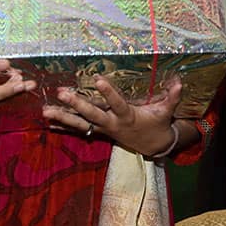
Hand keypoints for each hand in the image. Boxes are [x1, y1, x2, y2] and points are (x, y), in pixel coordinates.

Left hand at [43, 75, 182, 155]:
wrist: (152, 146)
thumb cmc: (158, 124)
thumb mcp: (166, 111)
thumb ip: (172, 97)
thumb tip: (180, 81)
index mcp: (127, 116)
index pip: (116, 103)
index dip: (108, 92)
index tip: (97, 79)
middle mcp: (112, 123)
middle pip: (92, 114)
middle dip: (76, 104)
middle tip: (62, 93)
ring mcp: (103, 129)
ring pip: (80, 124)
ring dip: (62, 118)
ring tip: (45, 111)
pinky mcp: (99, 132)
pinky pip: (79, 130)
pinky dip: (63, 127)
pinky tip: (48, 123)